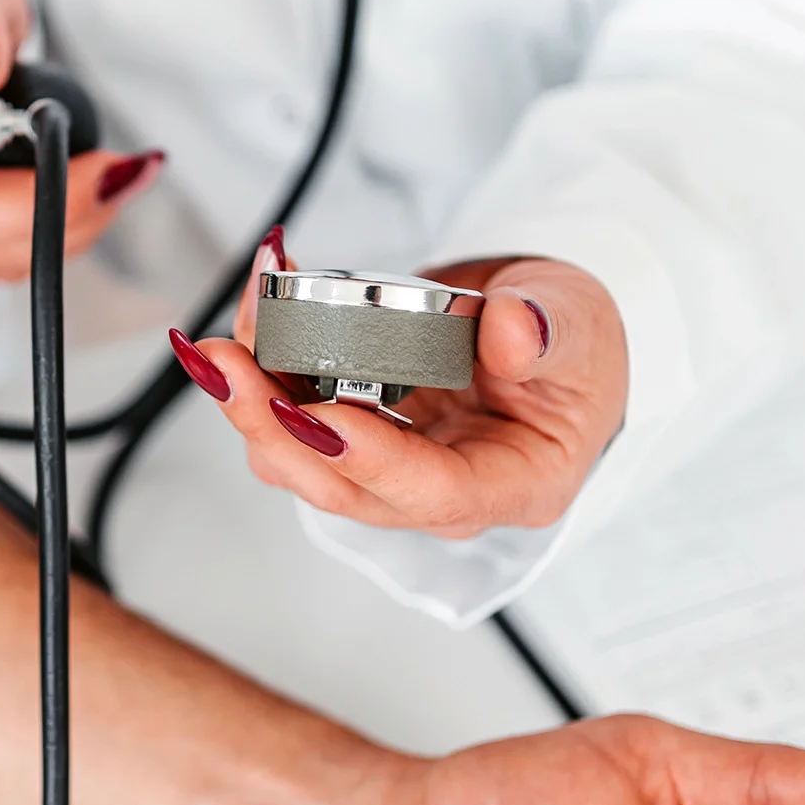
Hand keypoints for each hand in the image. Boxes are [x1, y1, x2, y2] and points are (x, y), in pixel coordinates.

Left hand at [173, 232, 629, 536]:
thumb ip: (551, 334)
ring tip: (226, 333)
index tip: (318, 416)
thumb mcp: (579, 327)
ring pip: (299, 458)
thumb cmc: (573, 345)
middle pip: (342, 485)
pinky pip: (290, 416)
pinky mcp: (350, 434)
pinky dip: (261, 369)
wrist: (546, 329)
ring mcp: (388, 467)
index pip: (433, 492)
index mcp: (512, 484)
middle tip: (229, 365)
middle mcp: (438, 491)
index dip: (370, 460)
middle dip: (275, 425)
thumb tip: (511, 332)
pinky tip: (250, 313)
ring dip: (251, 399)